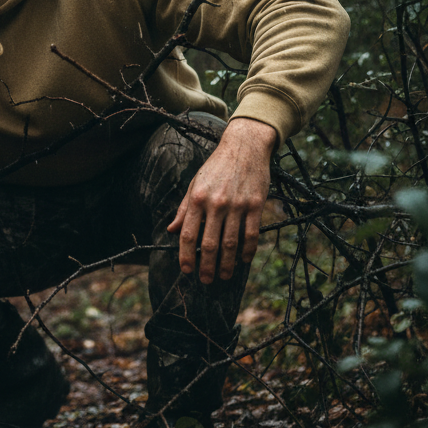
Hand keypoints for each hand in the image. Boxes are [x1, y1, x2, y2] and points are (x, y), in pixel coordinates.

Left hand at [167, 118, 275, 282]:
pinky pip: (251, 233)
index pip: (188, 235)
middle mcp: (216, 204)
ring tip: (224, 276)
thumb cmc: (216, 167)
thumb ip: (184, 209)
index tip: (186, 271)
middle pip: (209, 244)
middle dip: (206, 266)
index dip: (185, 256)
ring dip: (227, 264)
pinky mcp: (256, 205)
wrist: (245, 147)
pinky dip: (248, 250)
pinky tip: (244, 260)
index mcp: (197, 199)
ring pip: (231, 243)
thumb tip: (171, 230)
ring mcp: (237, 205)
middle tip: (205, 280)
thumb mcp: (194, 184)